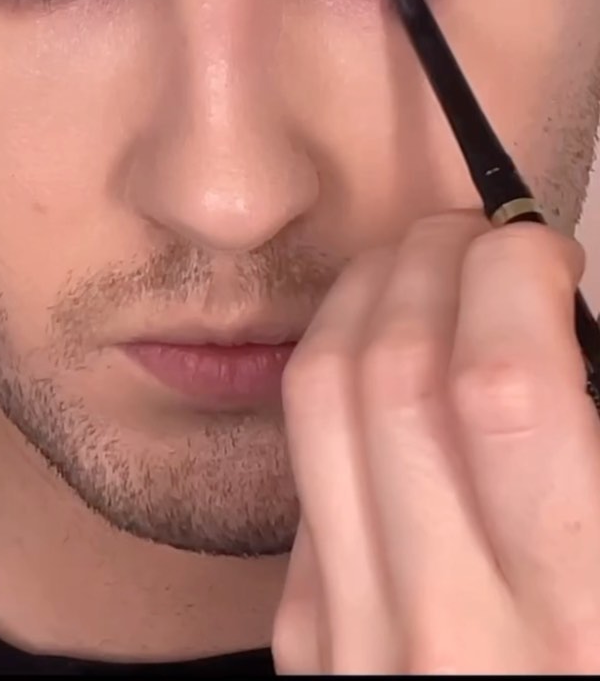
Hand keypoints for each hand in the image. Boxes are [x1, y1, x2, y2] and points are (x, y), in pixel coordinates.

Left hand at [272, 211, 599, 673]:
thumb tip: (573, 335)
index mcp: (578, 619)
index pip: (502, 389)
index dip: (515, 277)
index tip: (545, 253)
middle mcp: (452, 637)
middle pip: (392, 375)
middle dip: (431, 260)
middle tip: (477, 238)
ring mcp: (361, 648)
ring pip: (322, 407)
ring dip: (368, 302)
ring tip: (419, 271)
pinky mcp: (315, 656)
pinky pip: (306, 485)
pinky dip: (343, 395)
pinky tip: (389, 379)